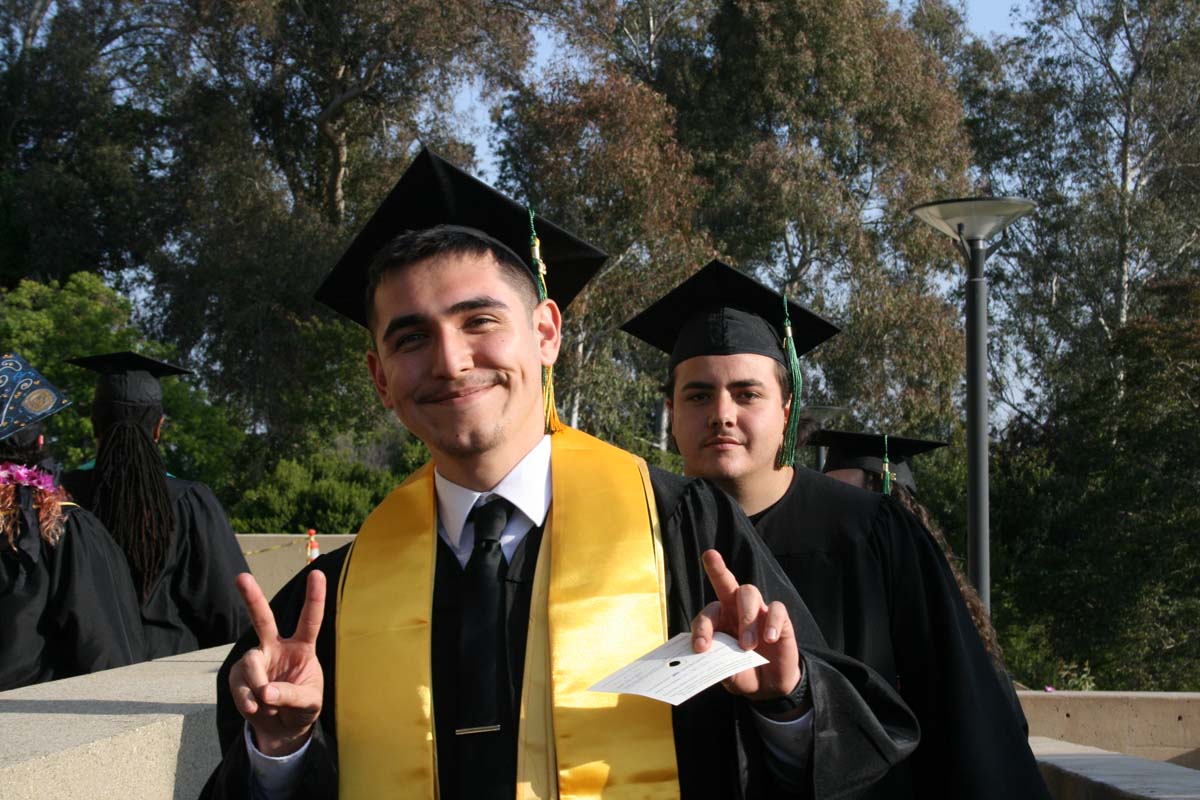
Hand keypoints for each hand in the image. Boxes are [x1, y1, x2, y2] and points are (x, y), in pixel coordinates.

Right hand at [228, 571, 325, 755]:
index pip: (310, 620)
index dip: (314, 598)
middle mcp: (277, 647)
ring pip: (251, 662)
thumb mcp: (309, 704)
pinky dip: (247, 700)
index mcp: (302, 647)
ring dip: (258, 685)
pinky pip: (239, 684)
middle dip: (252, 597)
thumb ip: (291, 695)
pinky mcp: (238, 676)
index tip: (317, 573)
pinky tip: (256, 708)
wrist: (282, 729)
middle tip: (241, 577)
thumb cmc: (303, 708)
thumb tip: (265, 691)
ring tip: (267, 703)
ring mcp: (256, 660)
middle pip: (263, 619)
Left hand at [691, 550, 803, 711]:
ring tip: (747, 646)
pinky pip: (777, 609)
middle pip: (726, 583)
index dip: (702, 628)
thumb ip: (717, 662)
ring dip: (746, 618)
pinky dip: (772, 622)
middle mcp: (736, 609)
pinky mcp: (780, 619)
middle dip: (716, 570)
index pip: (706, 614)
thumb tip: (705, 656)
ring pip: (749, 593)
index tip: (700, 648)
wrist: (768, 687)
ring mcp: (758, 611)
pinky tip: (770, 639)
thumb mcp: (726, 673)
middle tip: (708, 564)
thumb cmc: (741, 673)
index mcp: (718, 620)